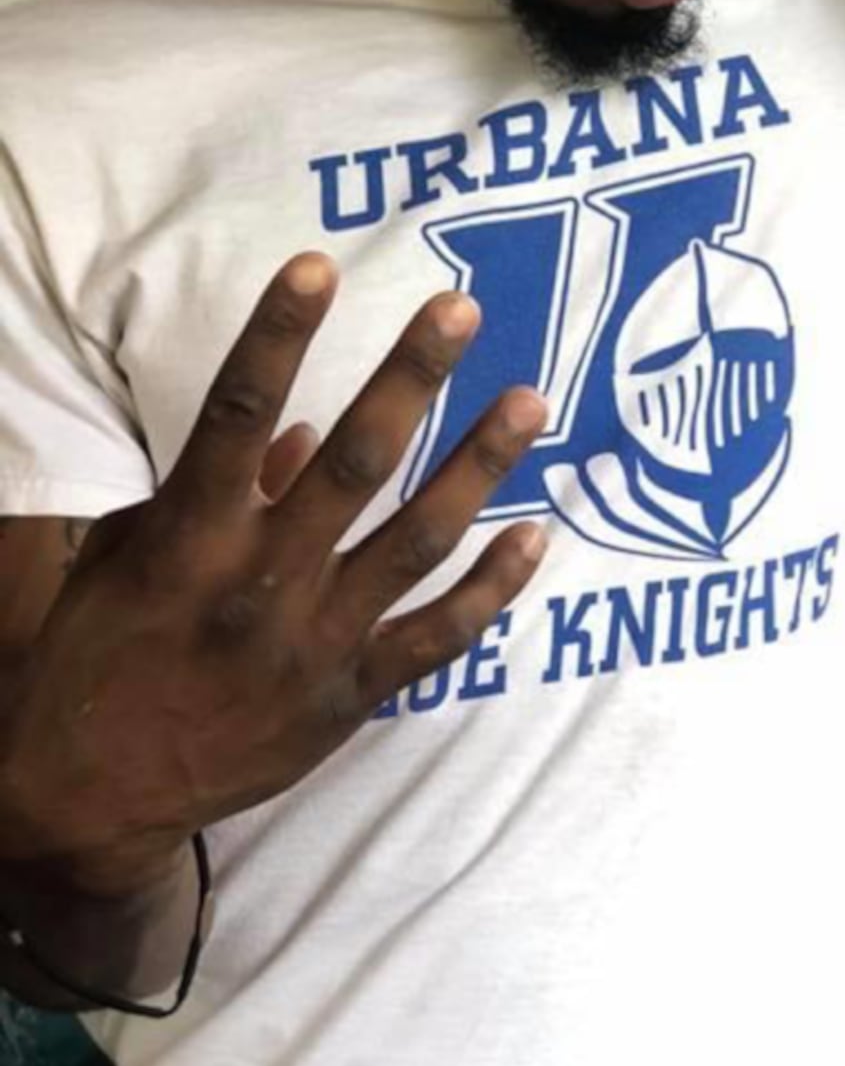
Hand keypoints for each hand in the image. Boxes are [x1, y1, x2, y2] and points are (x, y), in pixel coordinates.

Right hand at [0, 254, 545, 892]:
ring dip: (477, 466)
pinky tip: (536, 535)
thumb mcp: (128, 555)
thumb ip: (216, 490)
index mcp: (188, 537)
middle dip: (410, 379)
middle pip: (351, 462)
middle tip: (463, 308)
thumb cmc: (94, 655)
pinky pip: (436, 638)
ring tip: (530, 401)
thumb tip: (294, 431)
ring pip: (415, 542)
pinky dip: (491, 589)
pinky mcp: (348, 697)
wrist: (87, 799)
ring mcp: (313, 643)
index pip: (236, 413)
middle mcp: (259, 583)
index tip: (317, 266)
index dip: (277, 335)